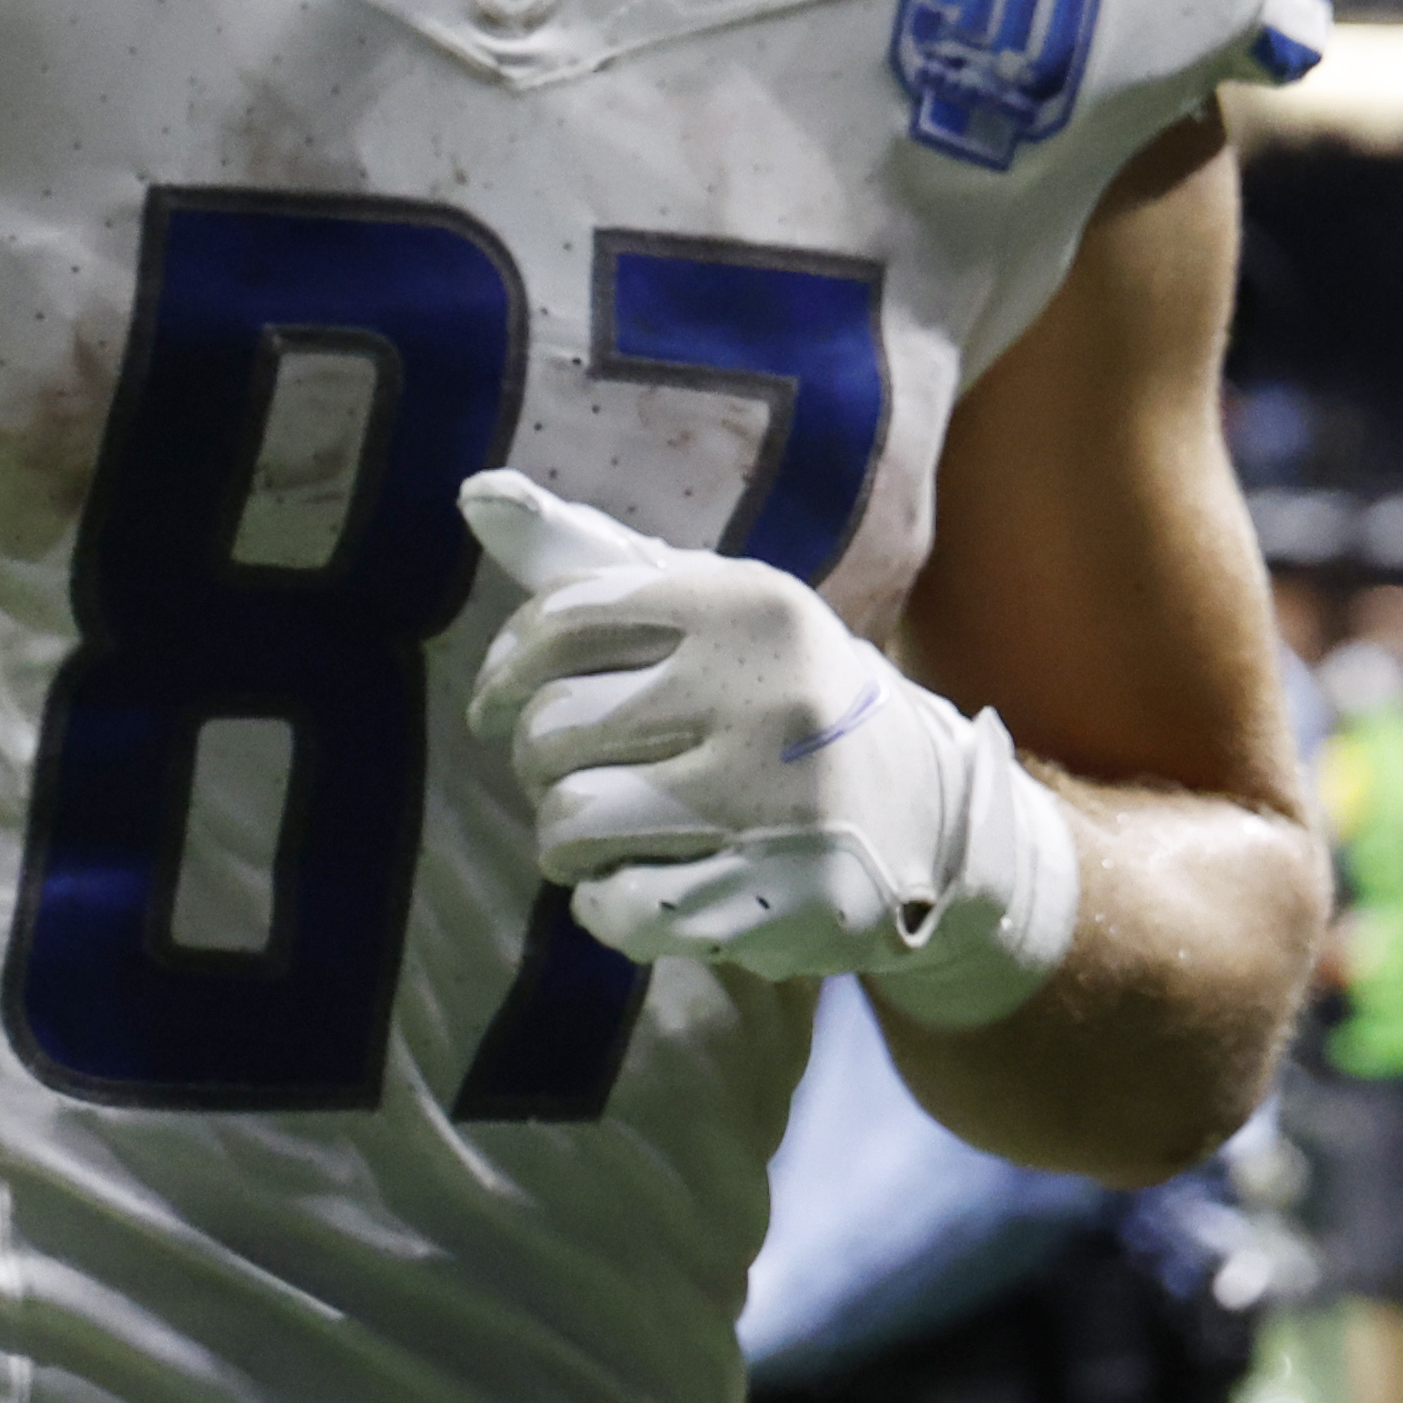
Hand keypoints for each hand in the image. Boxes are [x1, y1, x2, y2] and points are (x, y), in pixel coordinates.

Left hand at [456, 471, 1084, 1030]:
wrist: (926, 814)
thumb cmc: (776, 693)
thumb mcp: (704, 608)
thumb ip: (587, 558)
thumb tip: (476, 492)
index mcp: (746, 605)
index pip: (561, 622)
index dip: (505, 672)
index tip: (501, 704)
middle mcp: (768, 694)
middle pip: (552, 733)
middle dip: (543, 764)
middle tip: (580, 773)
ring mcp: (777, 804)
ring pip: (570, 825)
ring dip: (567, 842)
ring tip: (607, 832)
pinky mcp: (778, 900)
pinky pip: (618, 910)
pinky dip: (609, 905)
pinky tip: (648, 882)